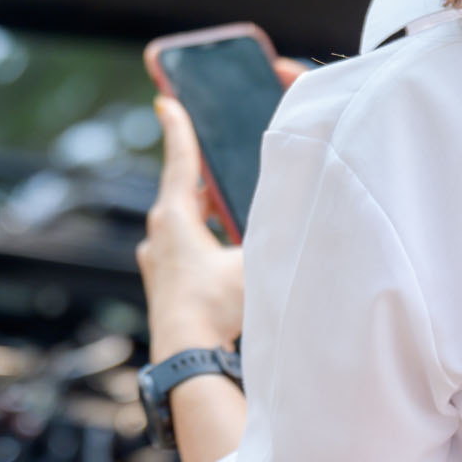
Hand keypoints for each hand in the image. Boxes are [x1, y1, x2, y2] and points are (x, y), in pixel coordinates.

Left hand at [137, 58, 304, 359]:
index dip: (178, 129)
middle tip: (209, 155)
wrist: (187, 361)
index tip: (166, 100)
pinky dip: (201, 241)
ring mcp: (158, 265)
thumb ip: (273, 234)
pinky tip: (221, 253)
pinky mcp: (164, 288)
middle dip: (199, 175)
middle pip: (181, 193)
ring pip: (182, 225)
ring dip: (202, 213)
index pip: (180, 162)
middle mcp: (159, 238)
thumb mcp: (252, 261)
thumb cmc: (216, 308)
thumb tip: (303, 215)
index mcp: (174, 219)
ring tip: (224, 206)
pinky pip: (183, 251)